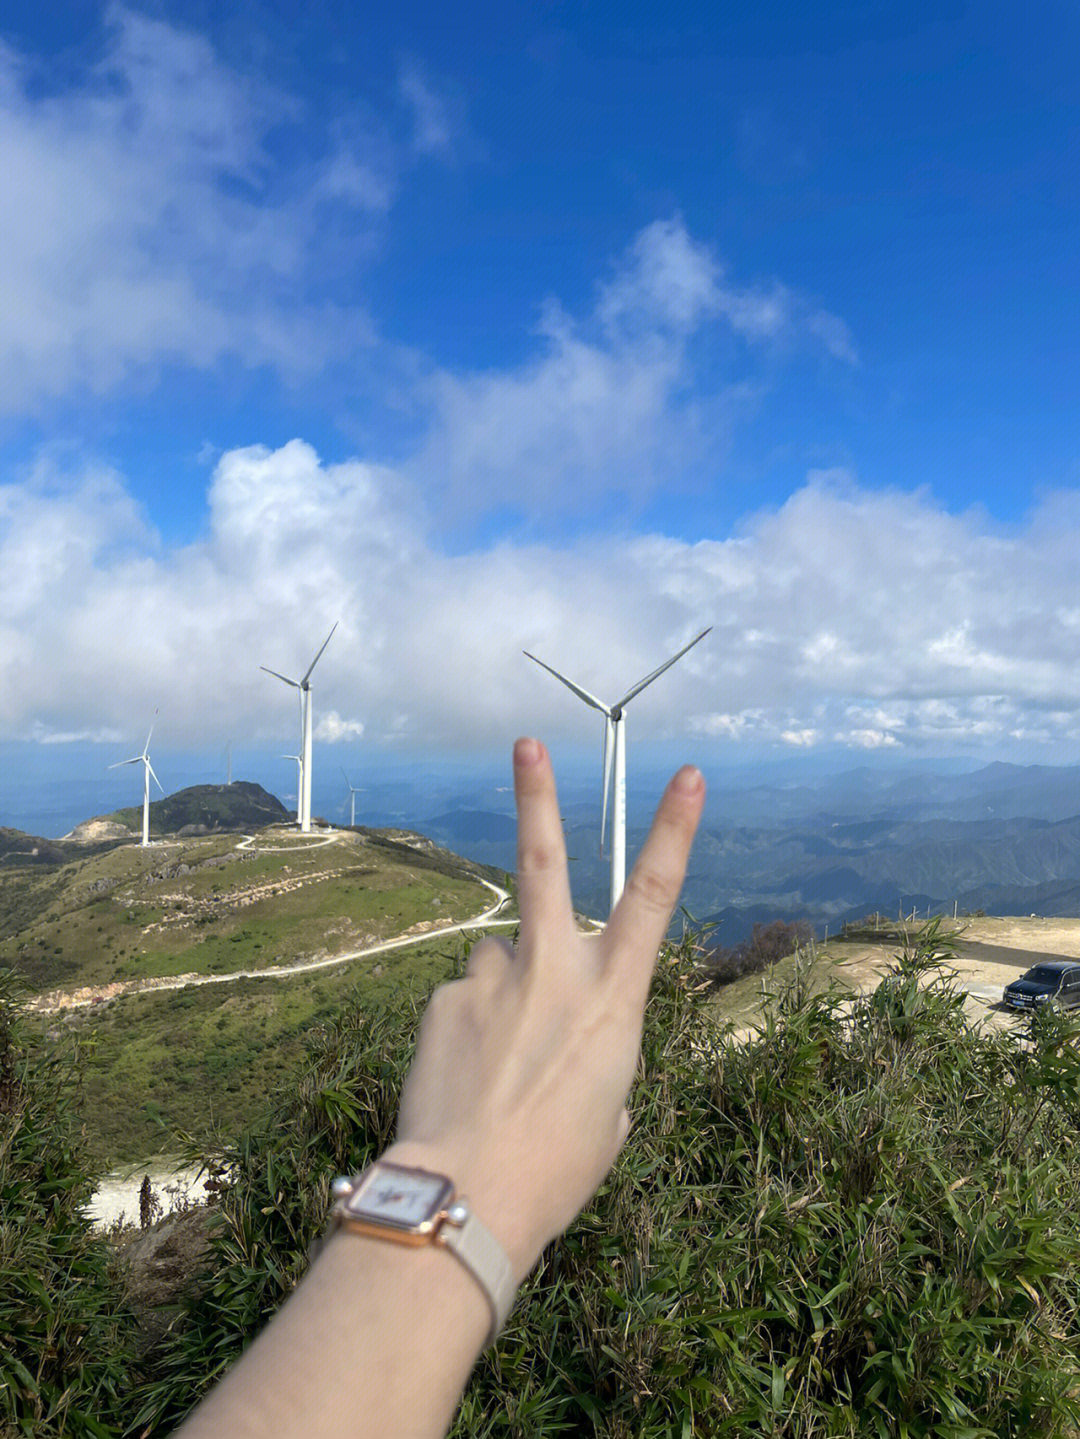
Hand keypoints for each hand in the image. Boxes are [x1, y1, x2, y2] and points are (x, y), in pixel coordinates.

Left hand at [387, 736, 704, 1282]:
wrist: (470, 1195)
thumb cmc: (558, 1168)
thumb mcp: (611, 1114)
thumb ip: (598, 1057)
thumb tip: (566, 1042)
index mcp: (613, 999)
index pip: (654, 897)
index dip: (674, 831)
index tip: (688, 775)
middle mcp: (553, 970)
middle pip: (544, 863)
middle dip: (536, 797)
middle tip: (525, 744)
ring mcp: (492, 977)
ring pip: (499, 956)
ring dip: (502, 988)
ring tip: (495, 1061)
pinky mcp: (444, 997)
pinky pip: (464, 998)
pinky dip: (468, 1027)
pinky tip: (464, 1077)